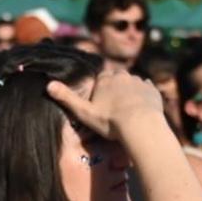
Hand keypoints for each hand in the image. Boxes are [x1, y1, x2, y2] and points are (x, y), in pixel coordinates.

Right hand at [46, 70, 164, 142]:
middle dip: (116, 88)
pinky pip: (147, 89)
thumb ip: (67, 98)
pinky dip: (144, 96)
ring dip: (130, 92)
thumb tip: (48, 85)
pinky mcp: (153, 90)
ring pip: (132, 83)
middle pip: (117, 78)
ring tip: (129, 109)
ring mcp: (139, 81)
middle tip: (115, 107)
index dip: (101, 89)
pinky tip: (142, 108)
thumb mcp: (84, 112)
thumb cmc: (110, 121)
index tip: (101, 102)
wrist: (141, 125)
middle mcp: (123, 75)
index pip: (101, 78)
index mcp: (106, 79)